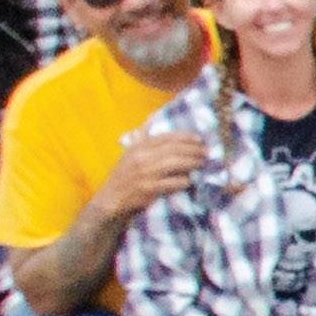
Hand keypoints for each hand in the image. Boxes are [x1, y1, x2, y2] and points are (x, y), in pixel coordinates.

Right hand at [88, 129, 209, 225]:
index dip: (185, 137)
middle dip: (193, 150)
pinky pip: (170, 183)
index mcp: (138, 146)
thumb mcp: (129, 151)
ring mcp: (144, 173)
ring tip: (202, 163)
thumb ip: (142, 135)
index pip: (166, 137)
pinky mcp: (147, 189)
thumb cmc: (124, 175)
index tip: (199, 139)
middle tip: (205, 152)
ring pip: (174, 163)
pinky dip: (182, 181)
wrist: (110, 199)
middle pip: (173, 149)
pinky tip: (190, 180)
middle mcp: (141, 157)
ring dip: (191, 163)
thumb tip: (152, 117)